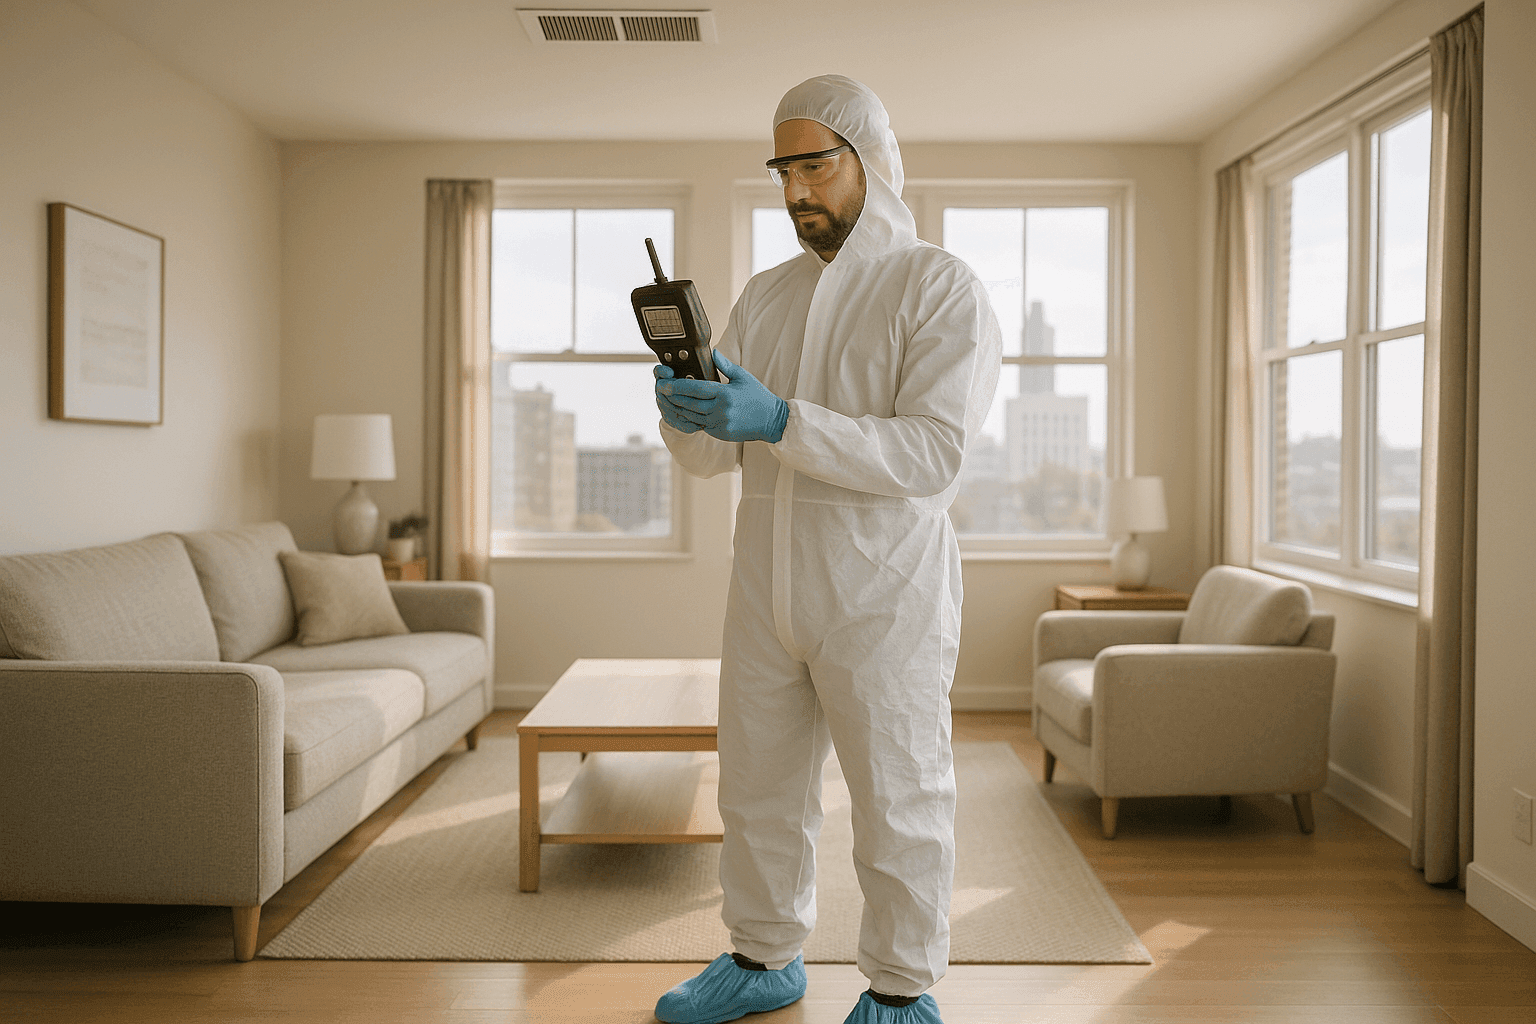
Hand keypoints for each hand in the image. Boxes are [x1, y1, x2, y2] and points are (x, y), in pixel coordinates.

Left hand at [656, 351, 788, 443]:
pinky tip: (679, 413)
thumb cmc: (758, 397)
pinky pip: (698, 425)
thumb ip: (725, 365)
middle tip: (660, 391)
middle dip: (672, 397)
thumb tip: (713, 352)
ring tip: (666, 401)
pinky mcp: (719, 433)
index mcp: (725, 394)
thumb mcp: (743, 377)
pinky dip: (687, 419)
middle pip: (689, 404)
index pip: (696, 389)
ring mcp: (719, 423)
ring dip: (676, 409)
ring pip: (691, 416)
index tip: (664, 383)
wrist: (772, 421)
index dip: (677, 386)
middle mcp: (720, 410)